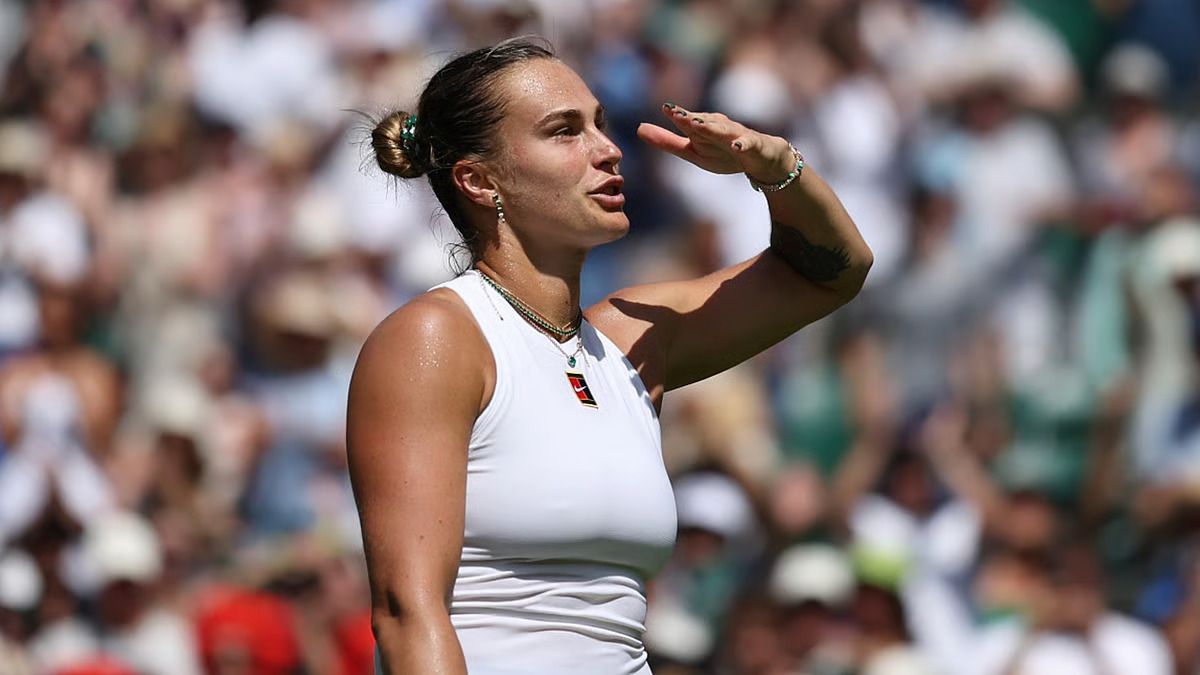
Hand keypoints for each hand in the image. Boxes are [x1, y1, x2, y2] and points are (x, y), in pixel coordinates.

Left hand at [637, 103, 794, 181]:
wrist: (762, 159)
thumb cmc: (724, 153)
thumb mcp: (693, 152)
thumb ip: (667, 142)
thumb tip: (639, 128)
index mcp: (702, 128)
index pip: (687, 122)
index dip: (677, 115)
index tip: (665, 108)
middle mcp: (718, 127)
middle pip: (703, 122)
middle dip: (690, 117)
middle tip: (675, 113)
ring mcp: (736, 135)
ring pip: (723, 130)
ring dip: (712, 127)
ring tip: (698, 125)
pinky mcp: (753, 145)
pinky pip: (747, 144)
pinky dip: (742, 145)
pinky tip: (736, 147)